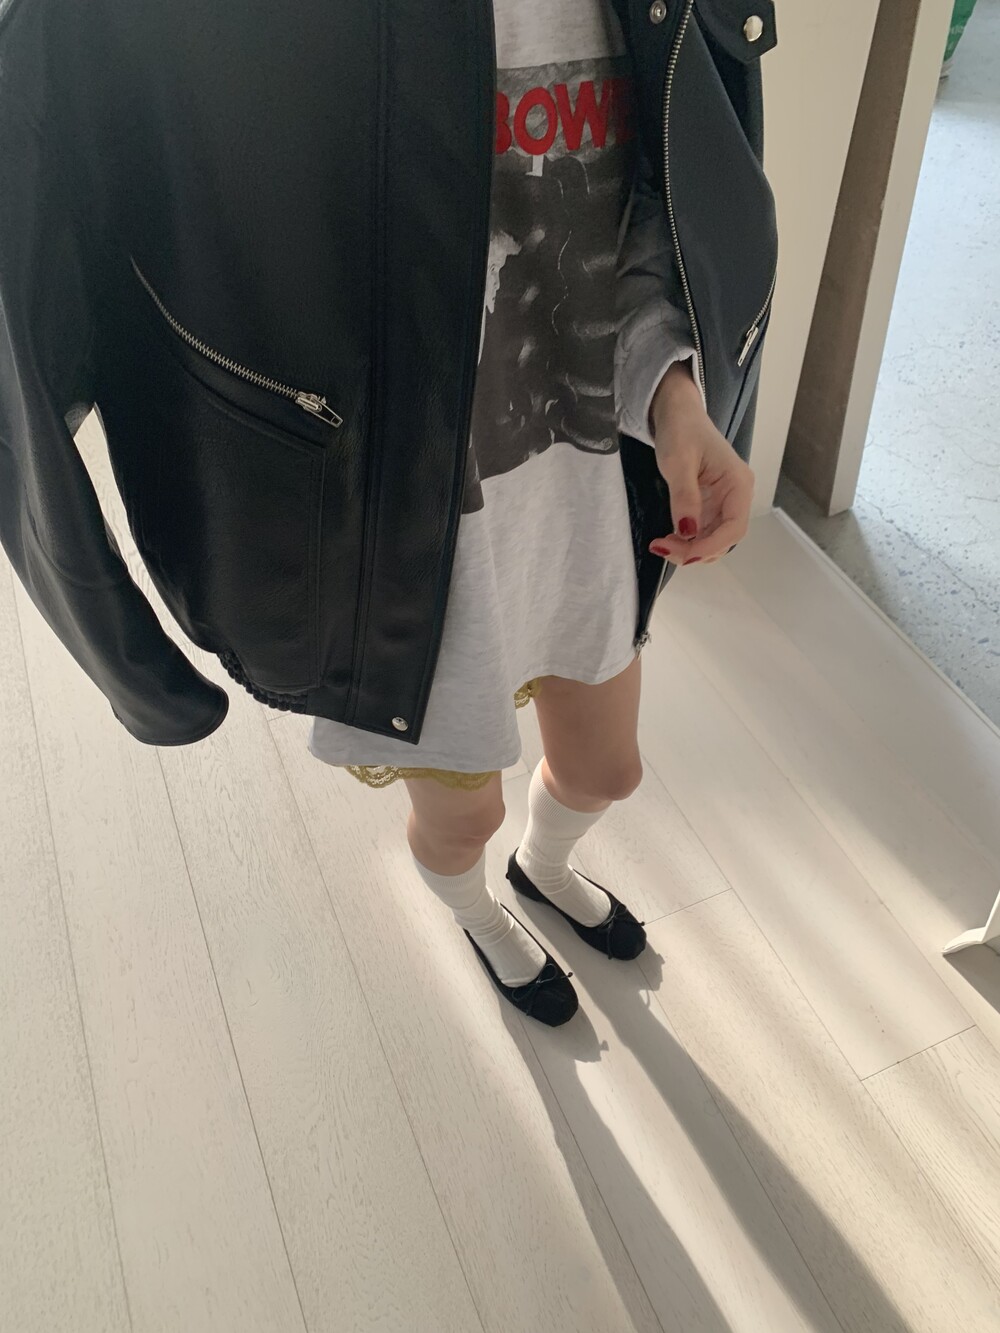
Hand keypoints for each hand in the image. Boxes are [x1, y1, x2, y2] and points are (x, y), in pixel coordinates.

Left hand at [646, 361, 754, 565]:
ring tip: (662, 543)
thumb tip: (688, 532)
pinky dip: (687, 541)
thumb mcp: (678, 462)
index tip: (682, 554)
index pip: (734, 527)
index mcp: (738, 483)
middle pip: (725, 538)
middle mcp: (737, 496)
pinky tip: (668, 537)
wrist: (677, 414)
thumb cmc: (681, 430)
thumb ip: (685, 498)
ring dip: (690, 549)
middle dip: (696, 550)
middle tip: (662, 547)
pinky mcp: (711, 505)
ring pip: (714, 539)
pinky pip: (704, 532)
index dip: (710, 546)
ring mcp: (725, 502)